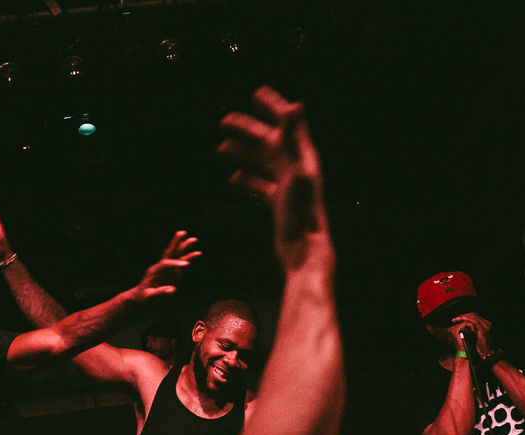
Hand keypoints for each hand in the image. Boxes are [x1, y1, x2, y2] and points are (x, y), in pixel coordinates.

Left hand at [131, 231, 200, 303]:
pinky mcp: (171, 273)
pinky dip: (188, 258)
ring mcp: (167, 270)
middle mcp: (161, 267)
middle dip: (176, 243)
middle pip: (170, 253)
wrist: (139, 298)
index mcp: (154, 271)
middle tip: (183, 232)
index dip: (176, 263)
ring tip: (193, 239)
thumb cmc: (143, 297)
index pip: (166, 264)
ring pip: (176, 256)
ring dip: (184, 247)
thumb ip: (161, 292)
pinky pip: (181, 264)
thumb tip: (173, 290)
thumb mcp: (149, 297)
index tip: (187, 264)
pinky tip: (196, 253)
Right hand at [218, 86, 328, 271]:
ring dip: (243, 154)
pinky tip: (232, 179)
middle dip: (248, 129)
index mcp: (302, 157)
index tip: (256, 93)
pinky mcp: (279, 204)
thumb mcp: (296, 170)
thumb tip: (294, 105)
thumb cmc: (301, 212)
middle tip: (224, 121)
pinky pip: (260, 186)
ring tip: (221, 148)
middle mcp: (296, 168)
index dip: (273, 106)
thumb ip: (293, 137)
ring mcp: (287, 187)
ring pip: (262, 163)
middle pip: (269, 142)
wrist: (303, 251)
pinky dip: (247, 180)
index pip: (288, 123)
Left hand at [450, 313, 493, 358]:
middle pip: (473, 314)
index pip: (474, 315)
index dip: (465, 315)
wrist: (486, 352)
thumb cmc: (480, 345)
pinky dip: (468, 320)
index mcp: (485, 324)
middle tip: (455, 318)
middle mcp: (487, 323)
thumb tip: (463, 324)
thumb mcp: (476, 335)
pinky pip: (475, 322)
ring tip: (456, 319)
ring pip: (473, 316)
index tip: (457, 318)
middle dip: (463, 315)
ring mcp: (486, 326)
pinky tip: (462, 320)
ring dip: (463, 317)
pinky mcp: (483, 330)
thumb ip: (472, 329)